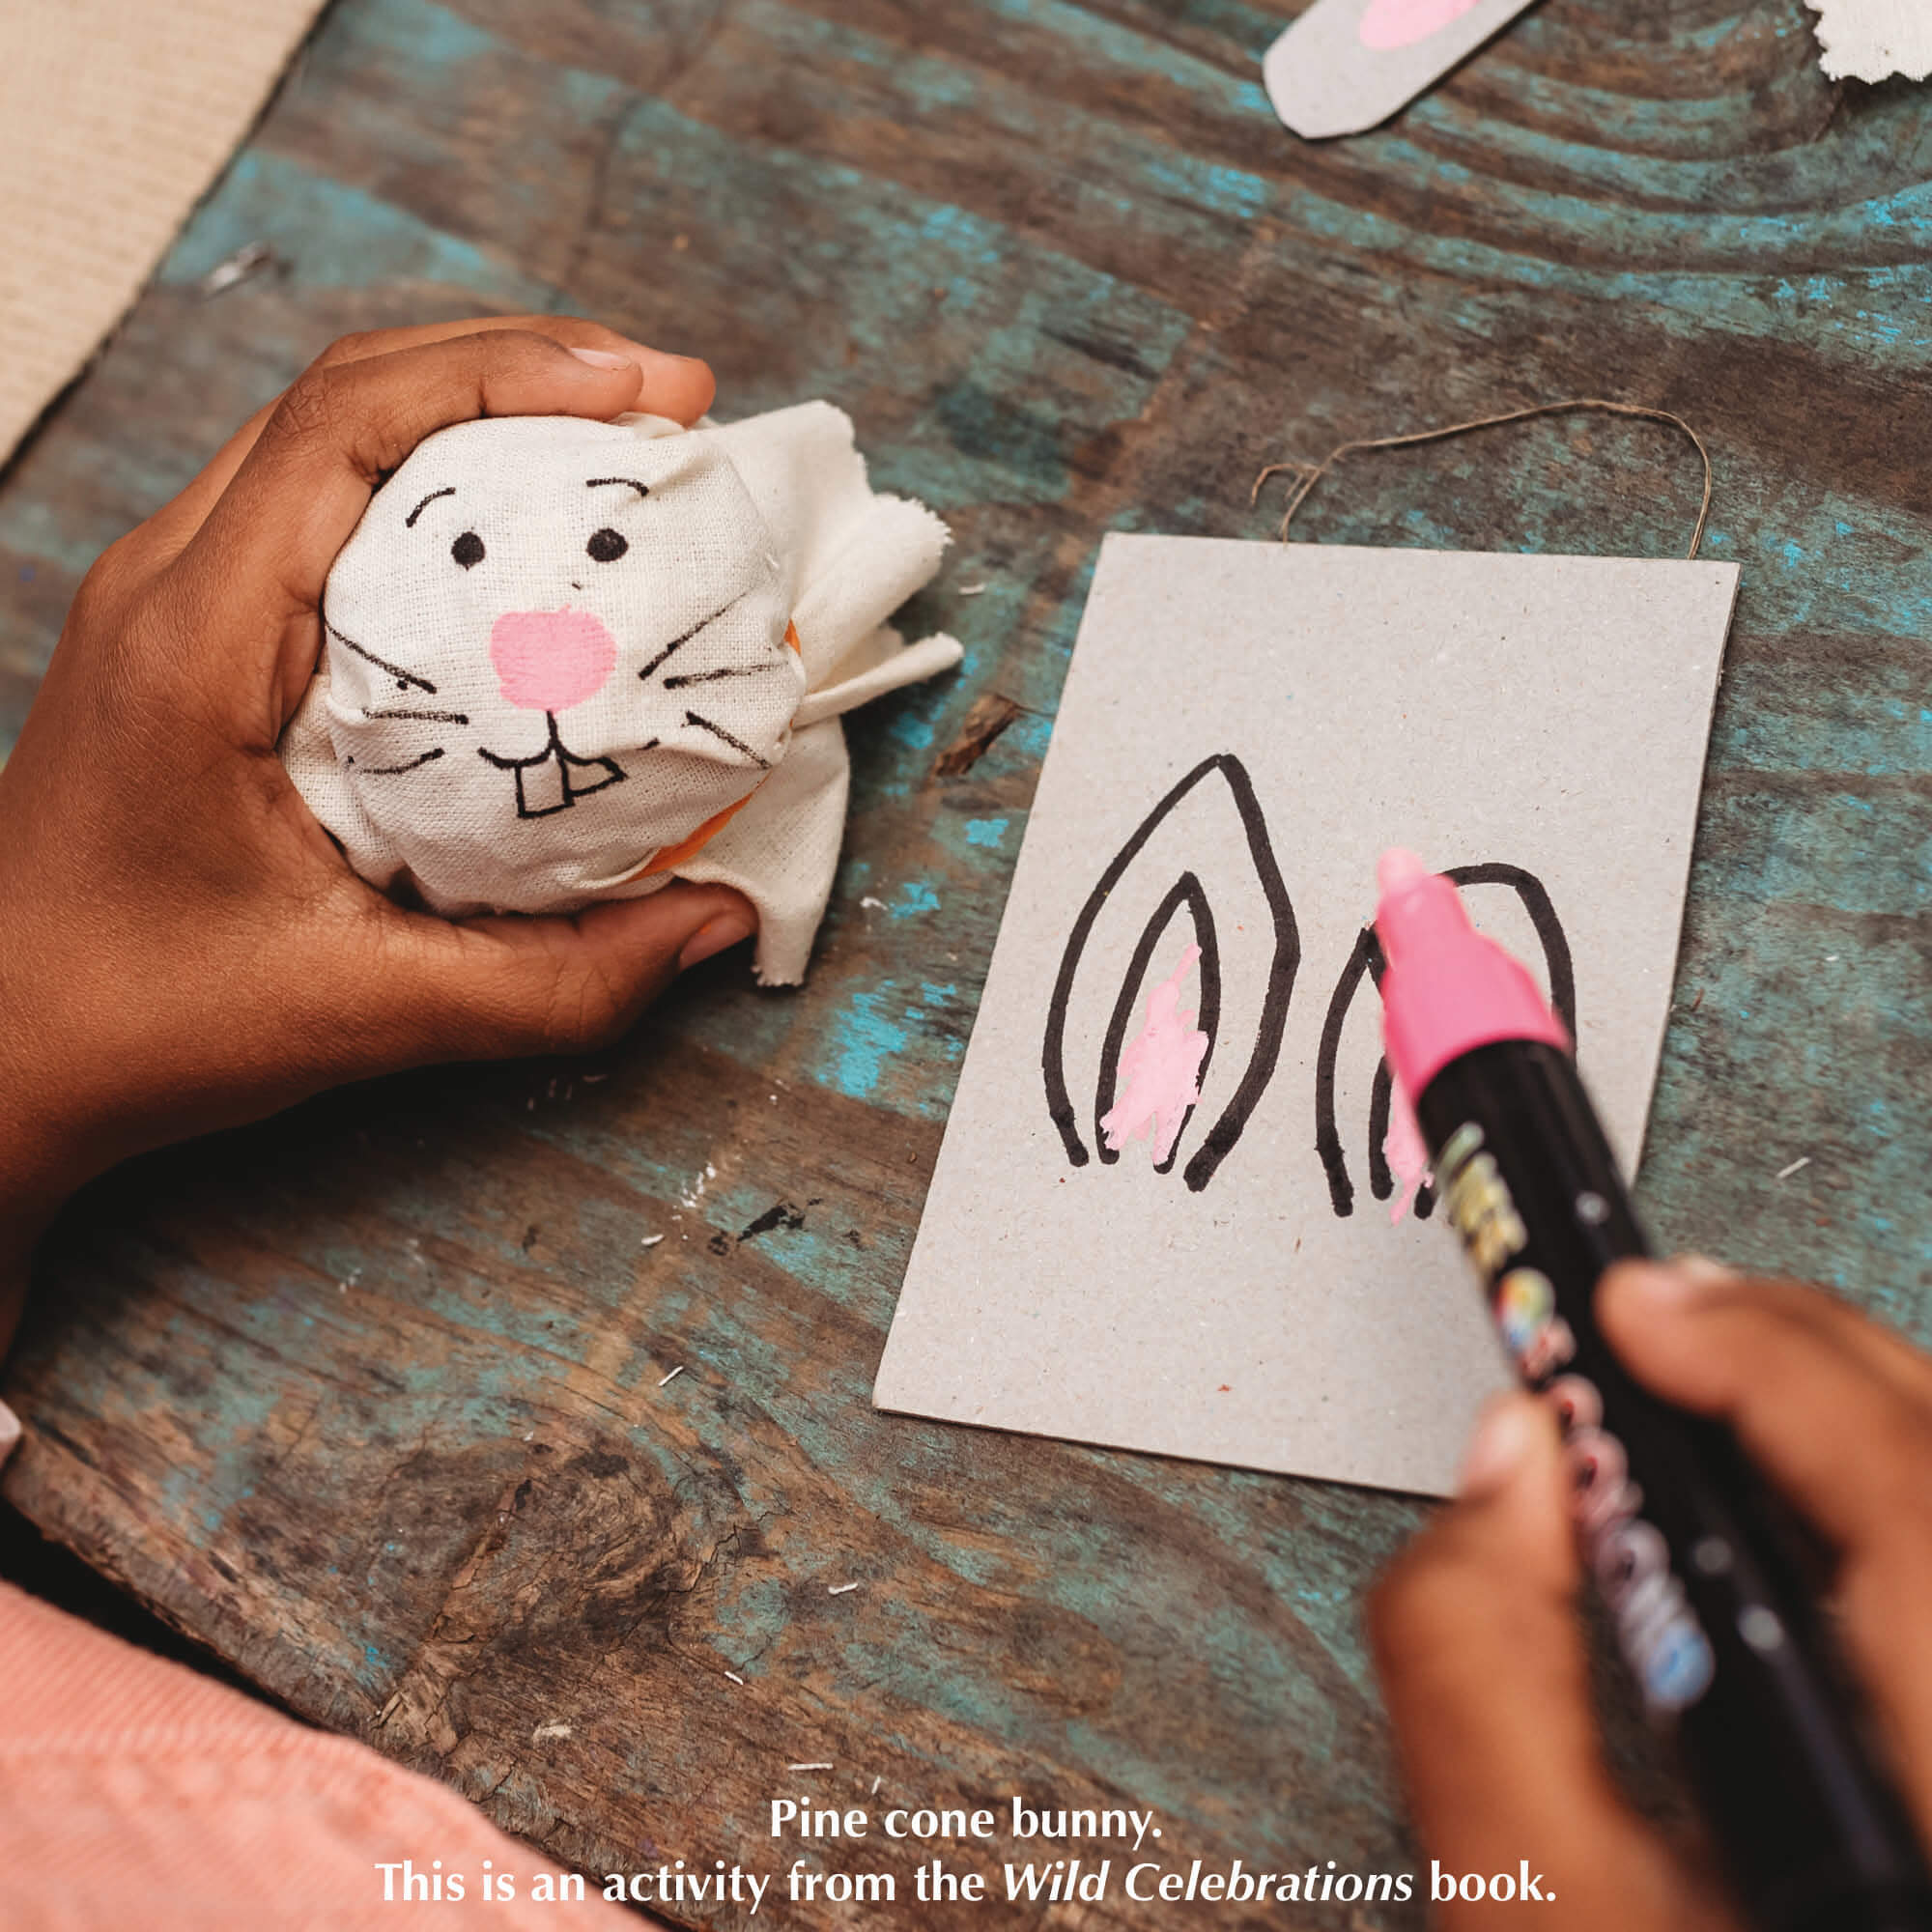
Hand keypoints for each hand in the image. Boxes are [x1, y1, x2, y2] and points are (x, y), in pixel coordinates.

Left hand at [0, 318, 754, 1344]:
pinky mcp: (193, 630)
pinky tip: (520, 536)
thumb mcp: (364, 1013)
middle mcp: (169, 582)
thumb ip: (555, 980)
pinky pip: (320, 503)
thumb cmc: (141, 1023)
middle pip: (347, 390)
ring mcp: (170, 596)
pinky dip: (434, 482)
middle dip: (521, 364)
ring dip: (476, 409)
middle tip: (668, 401)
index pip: (348, 421)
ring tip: (614, 443)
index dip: (512, 370)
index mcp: (196, 639)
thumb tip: (713, 920)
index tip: (652, 389)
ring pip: (330, 432)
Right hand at [1370, 1259, 1931, 1927]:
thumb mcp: (1530, 1915)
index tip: (1632, 1307)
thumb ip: (1477, 1658)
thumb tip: (1509, 1465)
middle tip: (1661, 1322)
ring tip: (1722, 1406)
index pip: (1912, 1506)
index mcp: (1930, 1818)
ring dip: (1858, 1438)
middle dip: (1810, 1368)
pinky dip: (1889, 1524)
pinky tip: (1805, 1539)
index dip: (1764, 1360)